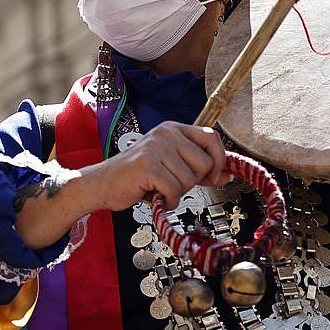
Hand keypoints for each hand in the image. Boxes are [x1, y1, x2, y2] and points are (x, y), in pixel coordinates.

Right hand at [78, 121, 228, 212]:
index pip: (211, 137)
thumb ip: (198, 169)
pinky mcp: (148, 164)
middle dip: (193, 181)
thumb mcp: (170, 167)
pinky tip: (155, 195)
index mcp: (173, 129)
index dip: (219, 160)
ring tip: (158, 187)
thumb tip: (227, 175)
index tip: (214, 176)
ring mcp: (156, 147)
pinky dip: (167, 200)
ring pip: (190, 179)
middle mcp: (166, 133)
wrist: (102, 184)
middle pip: (205, 162)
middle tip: (172, 183)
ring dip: (176, 192)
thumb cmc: (136, 177)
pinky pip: (174, 190)